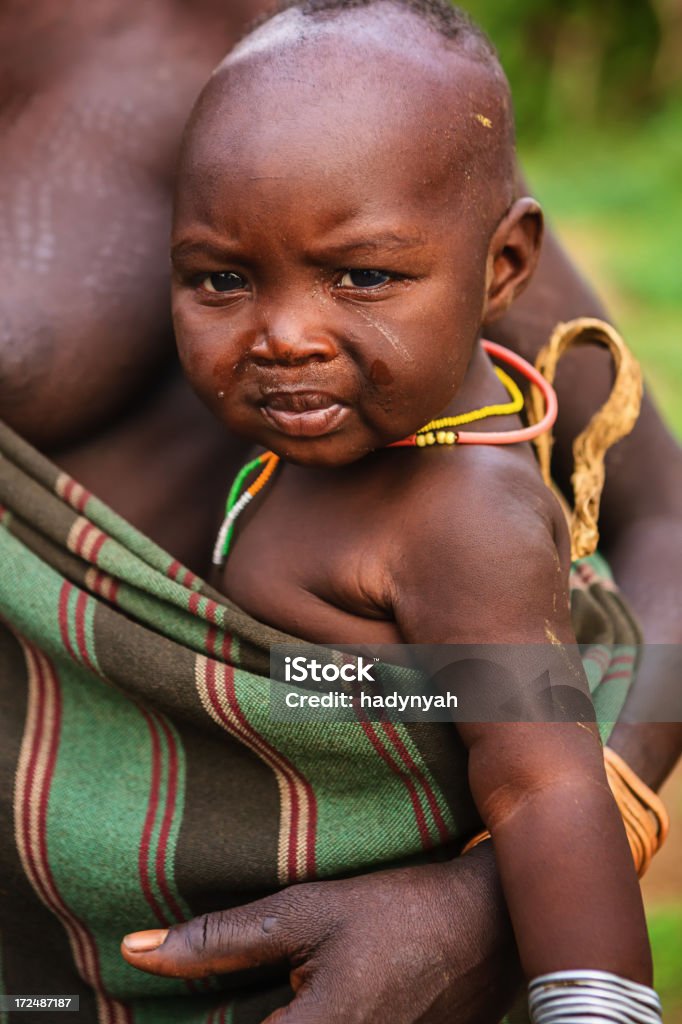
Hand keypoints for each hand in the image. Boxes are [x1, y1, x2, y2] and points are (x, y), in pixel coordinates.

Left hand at [121, 843, 520, 1023]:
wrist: (488, 924)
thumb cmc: (398, 911)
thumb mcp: (306, 912)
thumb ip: (220, 941)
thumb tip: (138, 950)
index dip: (197, 1018)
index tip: (165, 1007)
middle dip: (240, 1013)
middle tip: (260, 984)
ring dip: (272, 1014)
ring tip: (291, 986)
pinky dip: (306, 1018)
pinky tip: (309, 997)